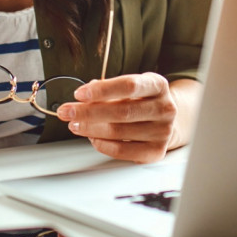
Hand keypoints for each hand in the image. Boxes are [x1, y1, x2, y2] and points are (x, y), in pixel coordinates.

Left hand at [57, 73, 178, 163]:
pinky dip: (102, 144)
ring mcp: (162, 131)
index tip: (79, 94)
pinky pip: (122, 151)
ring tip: (75, 124)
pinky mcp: (156, 151)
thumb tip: (84, 98)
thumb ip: (109, 90)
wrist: (168, 121)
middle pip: (121, 111)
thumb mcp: (132, 88)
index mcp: (158, 85)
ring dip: (90, 128)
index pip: (129, 86)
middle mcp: (164, 108)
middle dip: (88, 112)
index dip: (102, 90)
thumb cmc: (143, 101)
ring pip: (119, 131)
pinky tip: (92, 137)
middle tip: (68, 111)